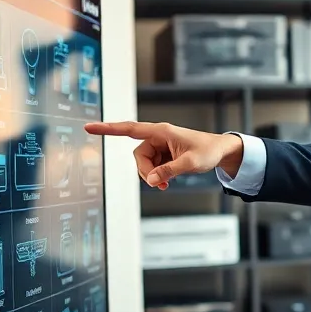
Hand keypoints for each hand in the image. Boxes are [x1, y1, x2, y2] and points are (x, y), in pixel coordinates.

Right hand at [84, 121, 243, 188]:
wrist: (220, 151)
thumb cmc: (208, 151)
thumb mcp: (189, 163)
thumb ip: (168, 172)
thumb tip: (150, 181)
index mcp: (161, 131)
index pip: (129, 129)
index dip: (108, 129)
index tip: (90, 127)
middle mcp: (157, 136)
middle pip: (137, 155)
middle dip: (145, 171)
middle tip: (159, 184)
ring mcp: (160, 145)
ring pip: (144, 163)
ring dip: (152, 175)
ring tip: (167, 184)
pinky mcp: (163, 154)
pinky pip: (152, 166)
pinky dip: (157, 175)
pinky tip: (168, 181)